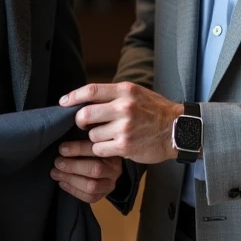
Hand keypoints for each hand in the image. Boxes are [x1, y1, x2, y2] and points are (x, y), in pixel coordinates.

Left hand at [52, 141, 122, 203]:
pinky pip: (89, 197)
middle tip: (57, 162)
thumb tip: (65, 141)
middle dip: (73, 166)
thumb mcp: (93, 142)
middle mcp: (114, 170)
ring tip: (55, 173)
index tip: (62, 149)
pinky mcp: (102, 196)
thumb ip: (84, 139)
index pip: (96, 150)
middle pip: (95, 170)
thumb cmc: (95, 151)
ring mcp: (109, 185)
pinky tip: (61, 183)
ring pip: (91, 186)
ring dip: (70, 179)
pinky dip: (73, 190)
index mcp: (113, 152)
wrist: (107, 168)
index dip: (77, 149)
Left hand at [61, 82, 183, 163]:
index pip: (91, 90)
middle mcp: (124, 107)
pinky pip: (100, 149)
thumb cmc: (155, 111)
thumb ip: (114, 95)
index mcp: (125, 91)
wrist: (177, 130)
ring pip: (92, 135)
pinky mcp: (125, 146)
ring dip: (95, 137)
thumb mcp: (137, 94)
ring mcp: (124, 128)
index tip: (63, 102)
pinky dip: (101, 149)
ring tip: (107, 136)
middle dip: (79, 121)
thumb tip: (86, 98)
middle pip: (85, 114)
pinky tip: (111, 146)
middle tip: (82, 124)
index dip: (73, 97)